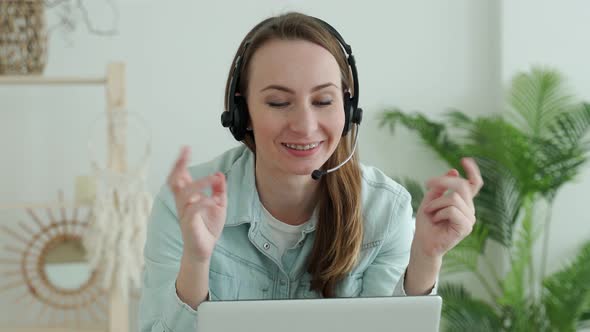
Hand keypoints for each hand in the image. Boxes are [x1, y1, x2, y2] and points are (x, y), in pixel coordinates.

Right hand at [167, 146, 226, 262]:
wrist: (204, 249)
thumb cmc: (208, 227)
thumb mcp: (219, 205)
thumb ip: (219, 190)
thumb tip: (220, 174)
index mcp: (188, 196)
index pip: (181, 176)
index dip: (181, 162)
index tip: (186, 148)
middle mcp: (183, 202)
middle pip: (174, 180)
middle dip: (178, 165)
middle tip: (185, 152)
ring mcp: (184, 212)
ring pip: (185, 193)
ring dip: (200, 183)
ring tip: (214, 178)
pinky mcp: (188, 224)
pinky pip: (193, 210)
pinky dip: (204, 202)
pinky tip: (214, 200)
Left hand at [413, 157, 483, 259]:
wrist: (423, 243)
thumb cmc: (426, 223)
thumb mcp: (430, 200)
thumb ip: (440, 187)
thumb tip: (453, 171)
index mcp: (463, 202)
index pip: (474, 184)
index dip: (472, 171)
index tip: (464, 160)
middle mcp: (469, 209)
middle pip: (462, 186)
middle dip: (442, 182)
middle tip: (427, 184)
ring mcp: (469, 219)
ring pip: (453, 198)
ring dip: (436, 203)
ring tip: (431, 212)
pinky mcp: (465, 227)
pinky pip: (452, 210)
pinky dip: (439, 213)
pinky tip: (436, 221)